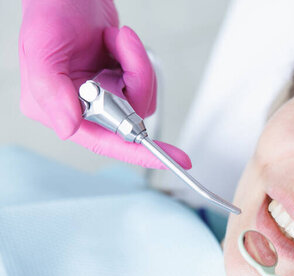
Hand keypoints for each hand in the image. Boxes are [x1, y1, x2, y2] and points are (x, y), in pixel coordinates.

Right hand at [19, 0, 190, 168]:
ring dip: (136, 66)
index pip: (102, 141)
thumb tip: (69, 129)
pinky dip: (137, 59)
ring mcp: (102, 94)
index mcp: (57, 107)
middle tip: (120, 49)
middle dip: (135, 81)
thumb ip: (51, 93)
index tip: (167, 159)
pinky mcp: (117, 81)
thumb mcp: (42, 50)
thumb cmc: (49, 11)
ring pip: (141, 100)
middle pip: (129, 119)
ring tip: (114, 39)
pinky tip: (116, 41)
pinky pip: (143, 82)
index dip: (137, 153)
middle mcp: (80, 106)